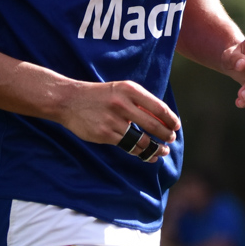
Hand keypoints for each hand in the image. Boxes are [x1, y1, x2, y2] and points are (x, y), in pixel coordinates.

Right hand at [53, 79, 181, 159]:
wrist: (69, 100)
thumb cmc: (99, 96)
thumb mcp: (120, 89)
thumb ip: (140, 101)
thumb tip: (163, 118)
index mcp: (129, 90)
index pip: (158, 107)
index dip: (170, 119)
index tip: (176, 126)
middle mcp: (122, 104)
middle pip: (153, 125)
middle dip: (166, 135)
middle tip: (171, 139)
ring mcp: (113, 121)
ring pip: (142, 140)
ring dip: (156, 148)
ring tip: (162, 151)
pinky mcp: (105, 135)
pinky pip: (129, 147)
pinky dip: (141, 153)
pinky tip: (147, 155)